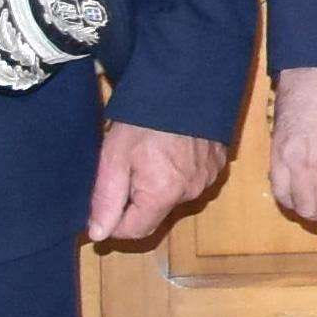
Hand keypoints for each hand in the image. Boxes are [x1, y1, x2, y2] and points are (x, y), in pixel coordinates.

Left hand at [86, 122, 229, 248]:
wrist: (184, 81)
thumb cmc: (144, 118)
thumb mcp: (114, 156)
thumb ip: (106, 199)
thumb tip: (98, 235)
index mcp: (164, 193)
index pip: (135, 231)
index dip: (114, 223)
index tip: (105, 201)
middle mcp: (191, 193)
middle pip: (155, 213)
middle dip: (137, 199)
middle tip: (127, 167)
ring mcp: (209, 178)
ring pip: (174, 197)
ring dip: (159, 186)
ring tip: (150, 154)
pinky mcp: (219, 164)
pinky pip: (192, 180)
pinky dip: (179, 173)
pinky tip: (171, 149)